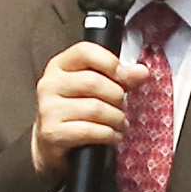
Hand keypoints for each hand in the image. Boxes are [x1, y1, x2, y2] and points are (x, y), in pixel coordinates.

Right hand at [31, 38, 142, 179]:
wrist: (53, 139)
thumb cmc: (76, 109)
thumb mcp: (95, 87)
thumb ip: (119, 77)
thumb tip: (141, 72)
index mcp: (59, 65)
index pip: (85, 52)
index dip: (110, 62)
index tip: (124, 76)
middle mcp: (50, 84)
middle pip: (93, 82)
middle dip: (116, 97)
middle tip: (123, 106)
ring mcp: (48, 108)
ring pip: (94, 109)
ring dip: (116, 118)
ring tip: (120, 122)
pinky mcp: (52, 132)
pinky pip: (89, 131)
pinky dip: (109, 134)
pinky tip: (114, 135)